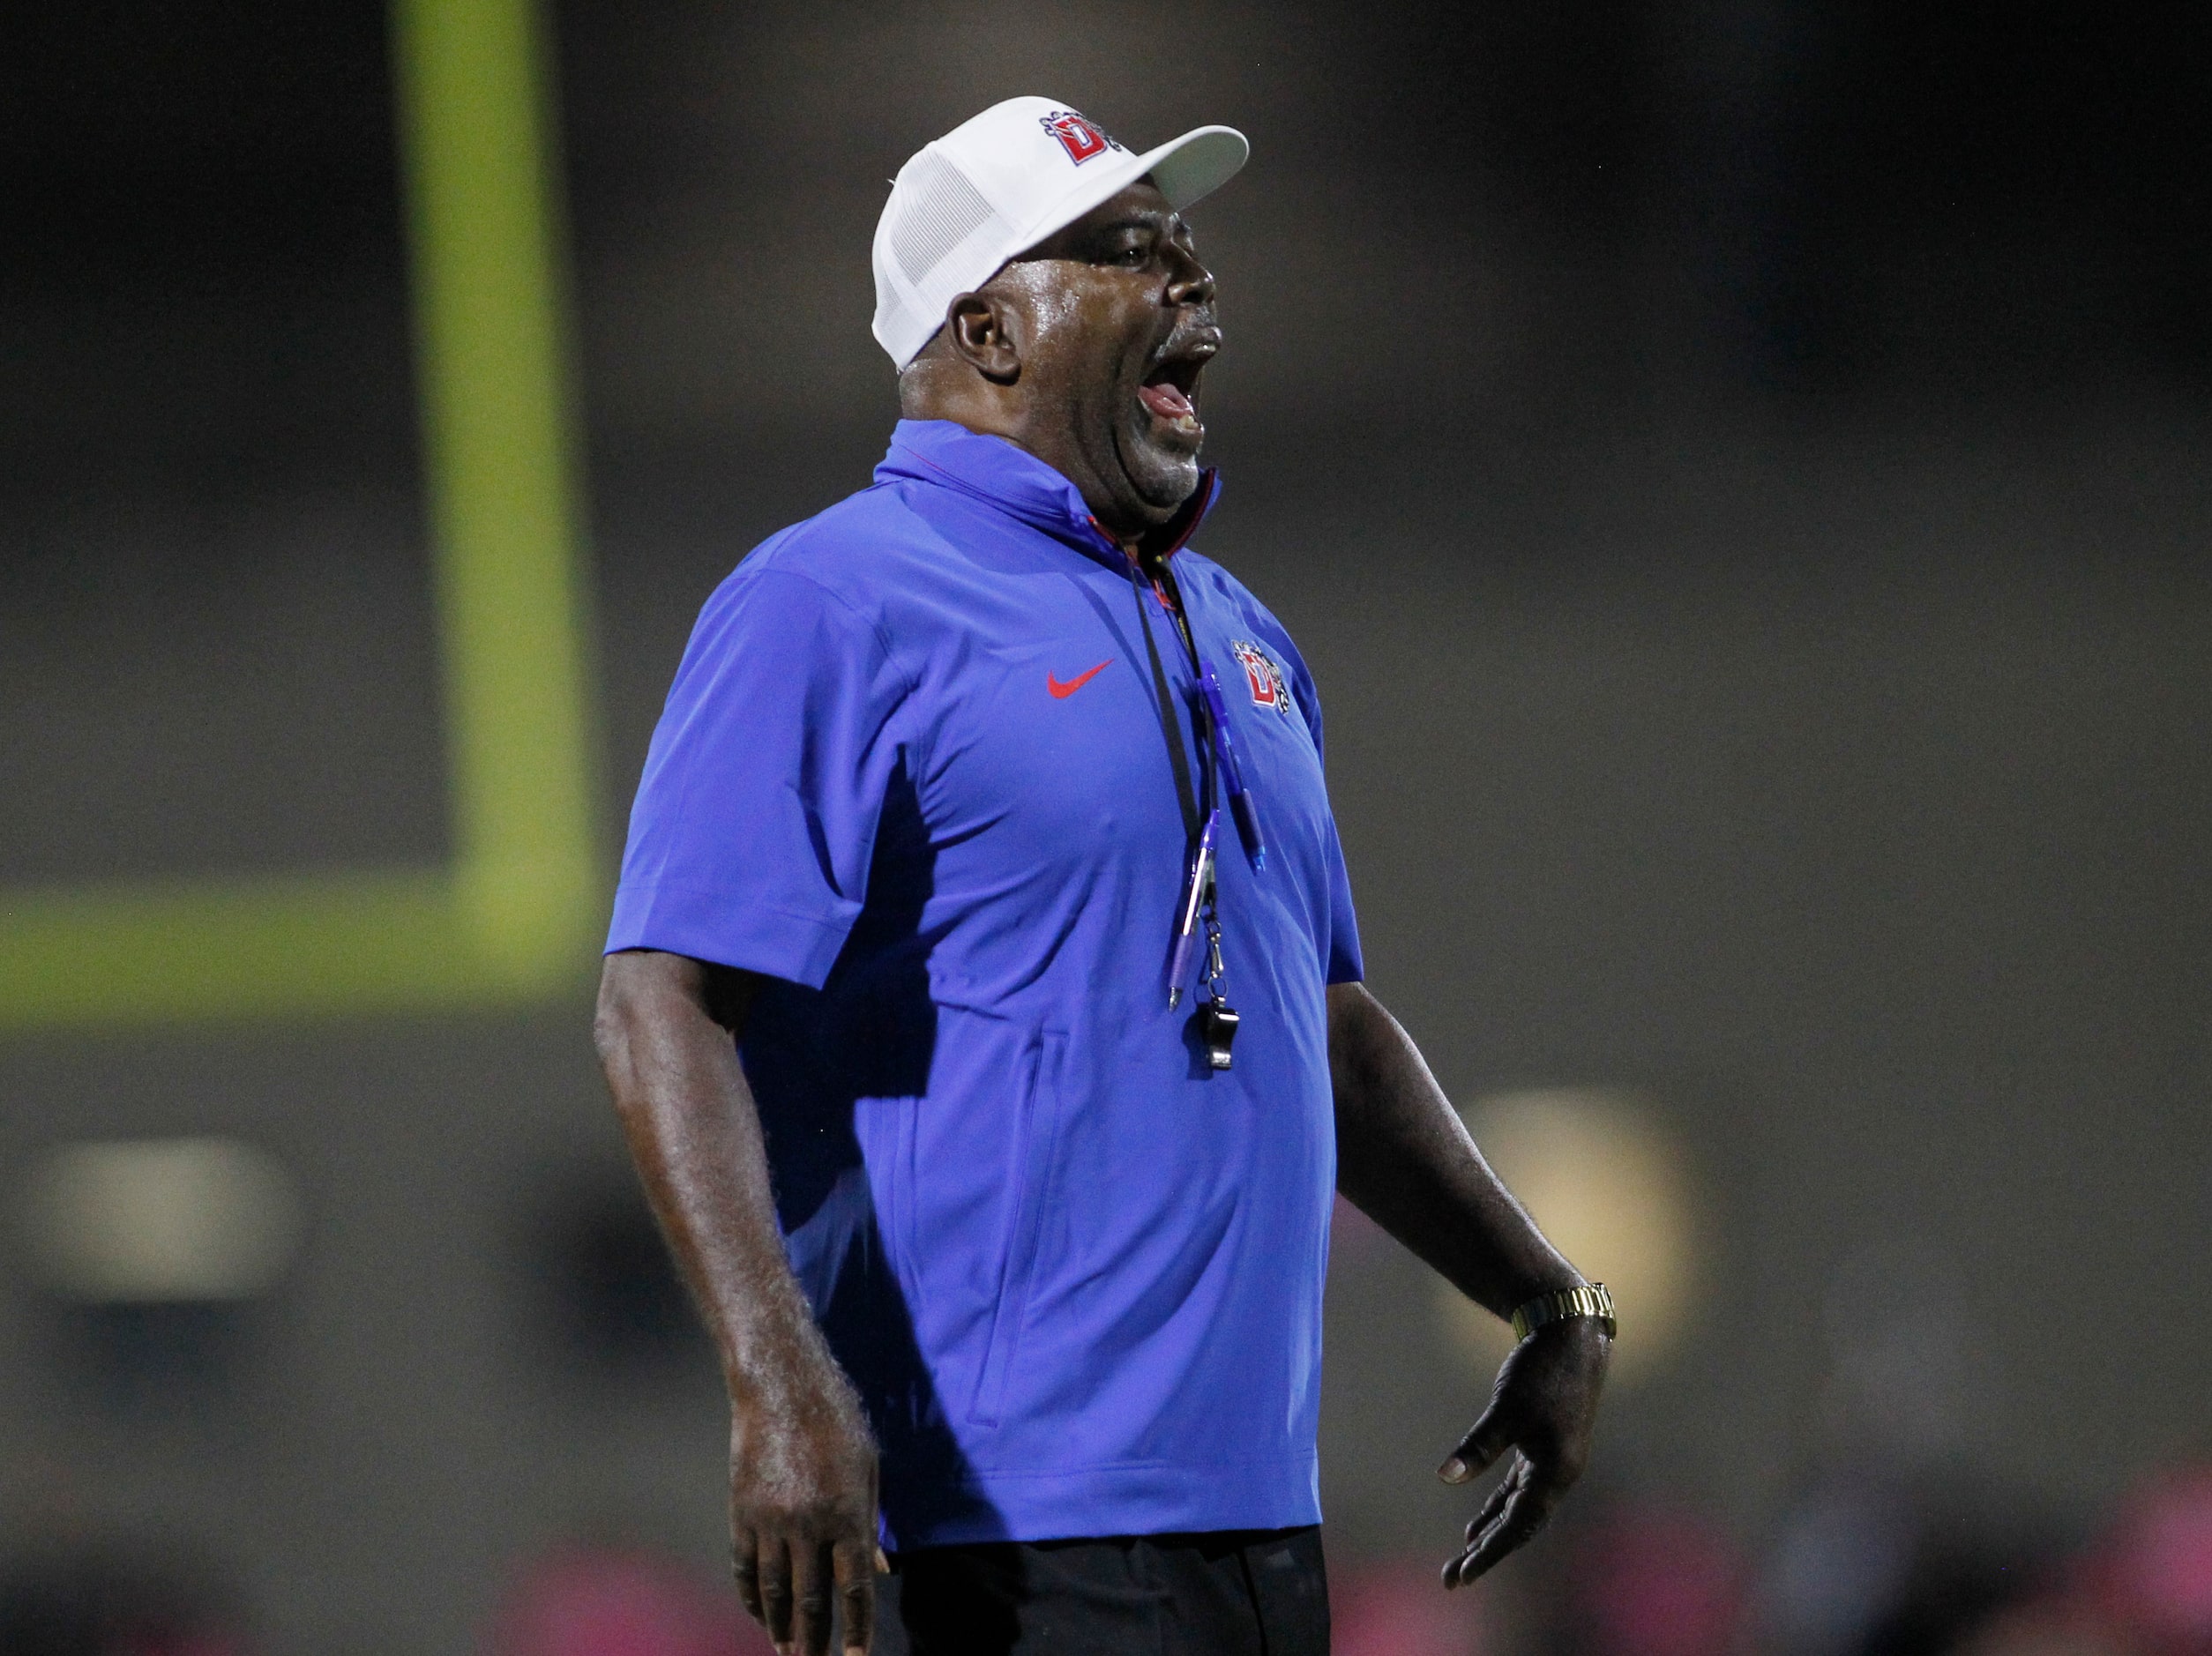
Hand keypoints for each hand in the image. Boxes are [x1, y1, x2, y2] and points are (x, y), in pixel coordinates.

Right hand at [729, 1357, 883, 1655]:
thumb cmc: (838, 1421)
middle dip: (815, 1640)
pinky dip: (751, 1595)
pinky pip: (745, 1566)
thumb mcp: (869, 1468)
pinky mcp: (742, 1512)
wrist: (782, 1386)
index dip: (855, 1628)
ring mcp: (771, 1521)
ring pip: (774, 1590)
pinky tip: (759, 1614)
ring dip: (780, 1627)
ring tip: (786, 1652)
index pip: (852, 1588)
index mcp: (848, 1513)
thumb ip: (872, 1524)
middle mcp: (809, 1525)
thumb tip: (879, 1570)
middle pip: (811, 1599)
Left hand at [1436, 1315, 1609, 1586]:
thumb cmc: (1541, 1371)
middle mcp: (1558, 1475)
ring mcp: (1552, 1462)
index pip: (1518, 1527)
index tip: (1462, 1576)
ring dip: (1491, 1531)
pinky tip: (1478, 1519)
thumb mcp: (1507, 1409)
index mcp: (1555, 1474)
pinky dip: (1499, 1505)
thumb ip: (1478, 1447)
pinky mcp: (1543, 1446)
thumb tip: (1445, 1478)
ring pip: (1519, 1509)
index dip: (1489, 1554)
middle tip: (1453, 1578)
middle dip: (1487, 1552)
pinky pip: (1519, 1489)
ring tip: (1464, 1556)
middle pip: (1519, 1527)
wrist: (1572, 1335)